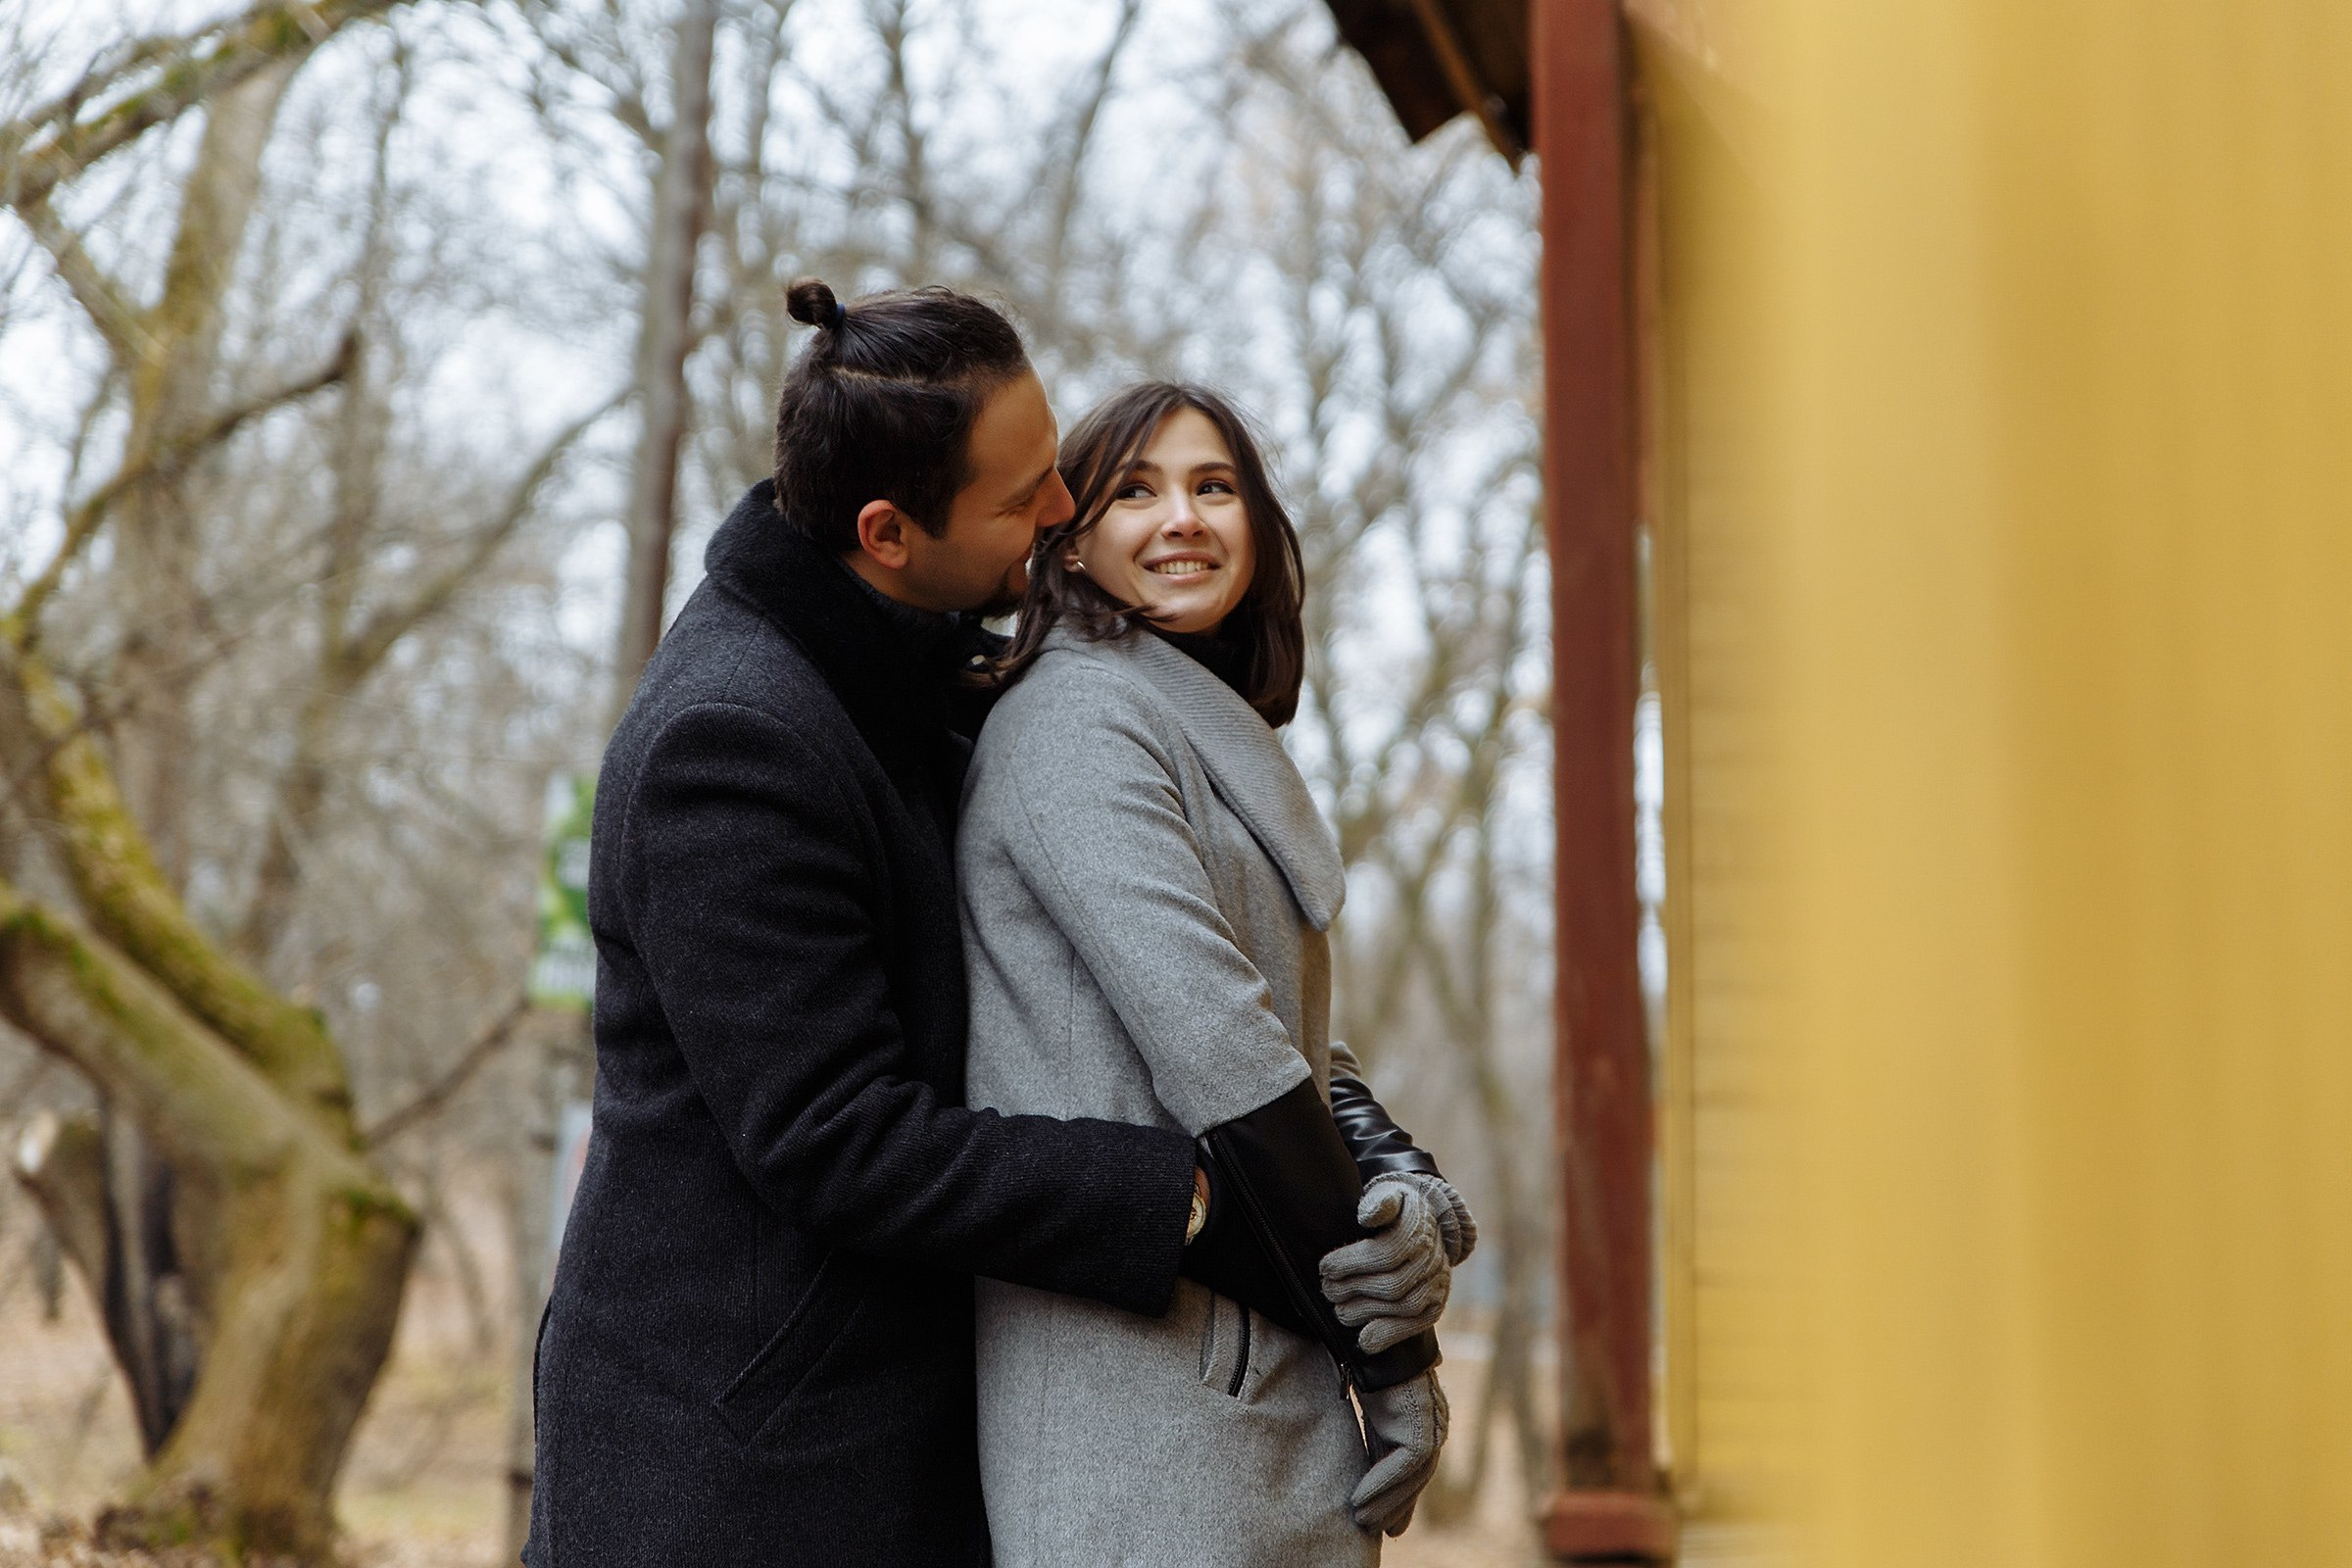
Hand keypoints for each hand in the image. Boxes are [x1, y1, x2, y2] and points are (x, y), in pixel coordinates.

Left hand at [1317, 1179, 1449, 1354]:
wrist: (1430, 1223)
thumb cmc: (1398, 1209)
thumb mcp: (1389, 1193)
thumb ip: (1379, 1201)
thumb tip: (1368, 1215)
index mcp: (1418, 1229)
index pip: (1385, 1253)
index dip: (1351, 1263)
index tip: (1325, 1267)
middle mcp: (1432, 1259)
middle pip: (1392, 1284)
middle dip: (1353, 1289)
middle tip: (1327, 1288)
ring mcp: (1437, 1284)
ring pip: (1403, 1307)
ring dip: (1366, 1312)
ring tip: (1339, 1308)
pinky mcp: (1435, 1305)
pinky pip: (1416, 1325)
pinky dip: (1390, 1335)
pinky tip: (1365, 1341)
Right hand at [1352, 1369, 1447, 1535]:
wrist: (1372, 1339)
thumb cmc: (1372, 1372)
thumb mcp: (1376, 1418)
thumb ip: (1380, 1448)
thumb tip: (1372, 1480)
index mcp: (1426, 1425)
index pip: (1415, 1473)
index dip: (1399, 1501)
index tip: (1384, 1527)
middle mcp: (1435, 1426)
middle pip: (1417, 1479)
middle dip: (1393, 1506)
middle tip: (1367, 1526)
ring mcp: (1433, 1424)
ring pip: (1413, 1477)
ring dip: (1385, 1500)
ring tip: (1359, 1517)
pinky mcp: (1422, 1422)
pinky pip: (1405, 1464)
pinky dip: (1381, 1483)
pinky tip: (1359, 1497)